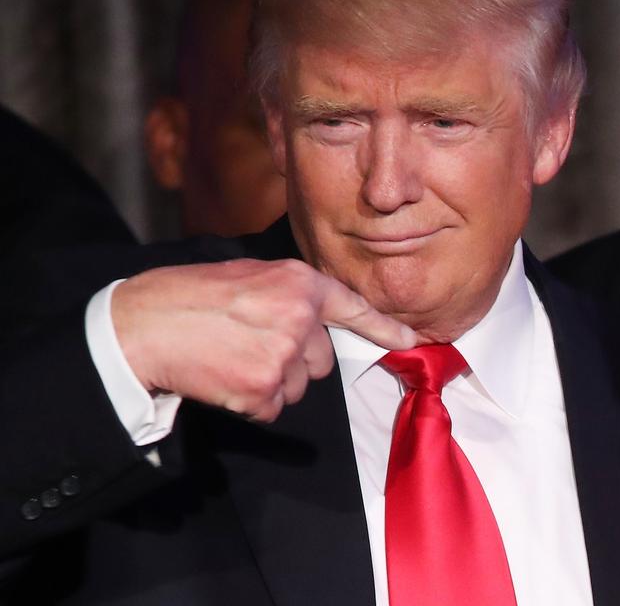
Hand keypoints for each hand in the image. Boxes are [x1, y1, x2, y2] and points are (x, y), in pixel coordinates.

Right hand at [112, 259, 415, 421]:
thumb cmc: (189, 297)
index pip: (353, 308)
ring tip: (232, 358)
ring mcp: (283, 355)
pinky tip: (224, 379)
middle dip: (294, 360)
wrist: (142, 325)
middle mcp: (299, 317)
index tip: (411, 342)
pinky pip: (273, 409)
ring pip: (298, 387)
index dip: (384, 329)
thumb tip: (314, 324)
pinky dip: (251, 403)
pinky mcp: (263, 389)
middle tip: (250, 344)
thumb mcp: (249, 276)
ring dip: (271, 383)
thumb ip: (289, 295)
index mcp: (299, 282)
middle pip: (322, 360)